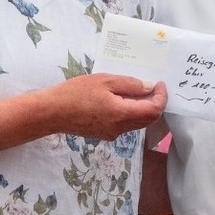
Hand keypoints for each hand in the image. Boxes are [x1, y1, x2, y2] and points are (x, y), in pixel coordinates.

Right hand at [51, 74, 167, 138]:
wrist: (52, 112)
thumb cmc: (76, 92)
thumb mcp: (105, 81)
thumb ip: (130, 85)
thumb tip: (149, 88)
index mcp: (122, 114)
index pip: (154, 110)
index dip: (161, 97)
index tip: (160, 84)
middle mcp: (120, 128)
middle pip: (148, 119)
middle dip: (155, 103)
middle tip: (152, 86)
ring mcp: (112, 134)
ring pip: (137, 123)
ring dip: (143, 108)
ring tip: (137, 90)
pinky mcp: (105, 134)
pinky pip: (125, 125)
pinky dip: (130, 113)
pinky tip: (122, 100)